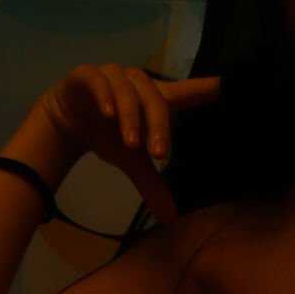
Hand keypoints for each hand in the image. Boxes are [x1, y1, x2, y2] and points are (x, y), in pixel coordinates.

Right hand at [41, 64, 220, 226]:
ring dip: (131, 116)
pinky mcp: (86, 75)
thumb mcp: (132, 161)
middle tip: (158, 154)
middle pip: (155, 98)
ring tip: (131, 144)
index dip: (206, 87)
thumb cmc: (108, 134)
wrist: (67, 123)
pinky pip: (97, 80)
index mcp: (154, 99)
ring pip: (127, 90)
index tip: (227, 85)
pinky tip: (108, 114)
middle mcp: (136, 83)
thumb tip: (171, 218)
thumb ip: (151, 184)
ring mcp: (111, 76)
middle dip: (158, 125)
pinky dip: (104, 96)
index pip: (186, 91)